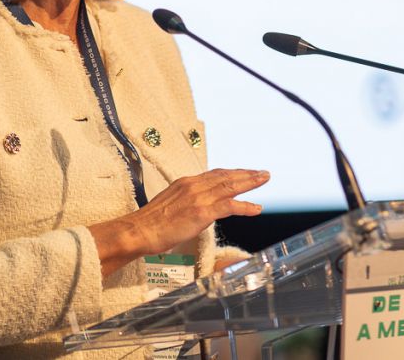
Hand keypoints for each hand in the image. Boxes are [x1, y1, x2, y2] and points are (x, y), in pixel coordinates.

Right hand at [89, 168, 269, 276]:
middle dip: (246, 174)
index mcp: (186, 183)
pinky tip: (256, 208)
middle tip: (262, 173)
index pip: (214, 174)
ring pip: (230, 186)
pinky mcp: (202, 212)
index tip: (244, 173)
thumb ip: (185, 202)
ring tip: (264, 180)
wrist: (138, 231)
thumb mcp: (170, 205)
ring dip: (250, 183)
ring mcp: (199, 198)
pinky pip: (229, 206)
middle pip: (226, 176)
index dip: (232, 173)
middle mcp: (194, 185)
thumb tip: (195, 208)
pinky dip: (245, 206)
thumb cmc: (150, 224)